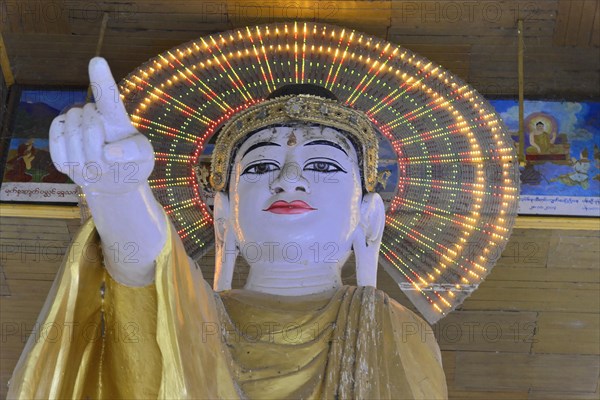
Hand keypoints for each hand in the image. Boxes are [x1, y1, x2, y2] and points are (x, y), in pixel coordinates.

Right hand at [50, 57, 153, 194]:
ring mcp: (74, 126)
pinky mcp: (59, 139)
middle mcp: (94, 115)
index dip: (102, 79)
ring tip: (94, 167)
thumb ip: (134, 152)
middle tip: (106, 163)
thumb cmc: (132, 165)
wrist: (113, 182)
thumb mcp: (144, 158)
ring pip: (70, 134)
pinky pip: (55, 145)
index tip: (97, 61)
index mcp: (116, 117)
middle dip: (97, 150)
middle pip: (88, 125)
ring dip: (83, 159)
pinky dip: (67, 161)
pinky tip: (77, 166)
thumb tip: (108, 153)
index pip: (108, 96)